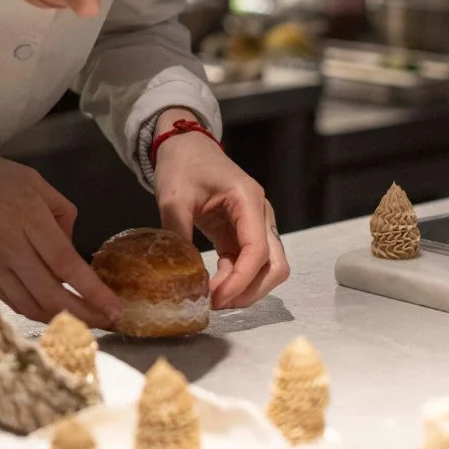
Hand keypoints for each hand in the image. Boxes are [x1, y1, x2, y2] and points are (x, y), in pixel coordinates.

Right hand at [0, 154, 120, 328]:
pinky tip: (53, 314)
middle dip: (84, 314)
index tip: (114, 307)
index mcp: (30, 219)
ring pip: (31, 304)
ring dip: (61, 320)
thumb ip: (62, 212)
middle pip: (51, 293)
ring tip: (84, 324)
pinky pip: (12, 301)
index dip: (92, 290)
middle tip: (106, 322)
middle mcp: (11, 247)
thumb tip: (72, 247)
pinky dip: (35, 312)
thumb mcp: (36, 183)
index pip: (66, 263)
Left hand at [153, 113, 288, 309]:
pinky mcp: (242, 233)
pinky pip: (248, 263)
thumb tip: (177, 271)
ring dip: (245, 288)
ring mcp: (254, 225)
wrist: (185, 145)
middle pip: (275, 265)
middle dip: (250, 290)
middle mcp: (260, 214)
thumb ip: (176, 231)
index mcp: (248, 200)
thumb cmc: (183, 163)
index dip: (240, 280)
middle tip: (217, 303)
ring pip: (267, 268)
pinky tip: (213, 286)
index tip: (216, 297)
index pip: (257, 250)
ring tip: (213, 298)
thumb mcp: (173, 196)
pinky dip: (235, 278)